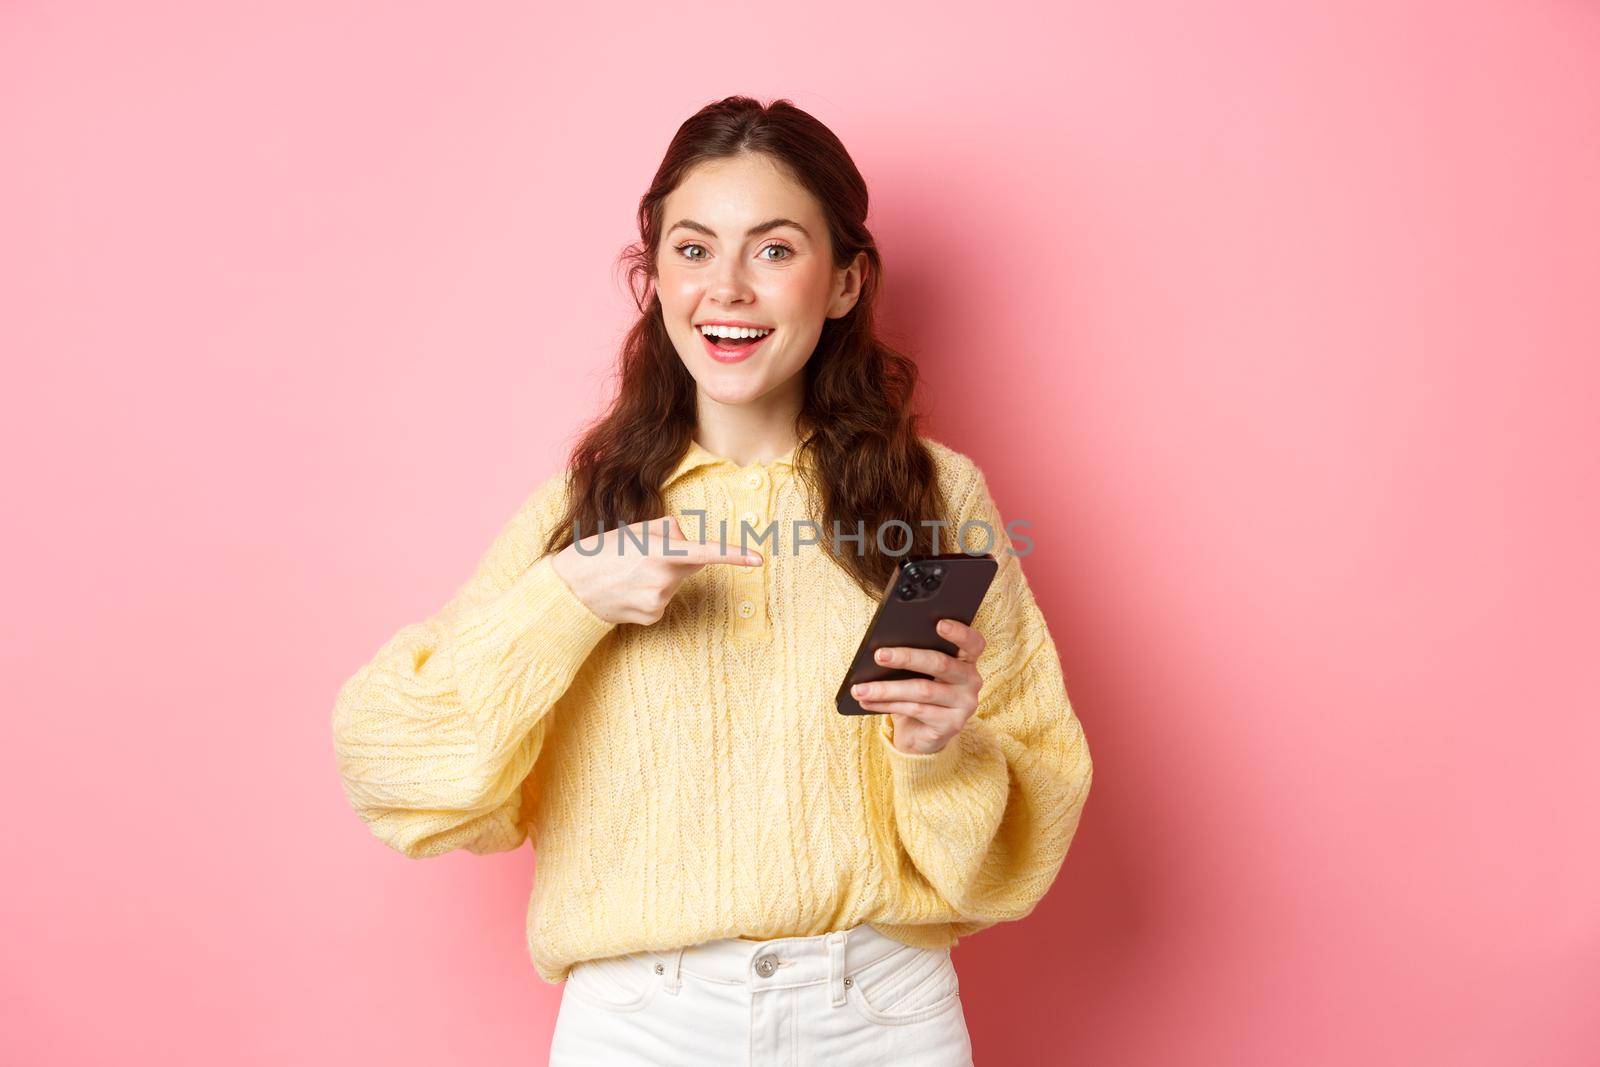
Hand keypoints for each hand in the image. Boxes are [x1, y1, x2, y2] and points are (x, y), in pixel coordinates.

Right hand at [550, 514, 761, 625]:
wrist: (570, 590)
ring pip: (674, 583)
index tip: (757, 559)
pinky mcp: (652, 617)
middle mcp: (663, 579)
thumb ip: (667, 531)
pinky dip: (650, 594)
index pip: (705, 553)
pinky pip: (663, 600)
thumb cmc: (600, 552)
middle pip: (688, 564)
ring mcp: (658, 602)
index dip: (733, 555)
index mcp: (659, 552)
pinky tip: (628, 592)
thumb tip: (687, 543)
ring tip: (628, 574)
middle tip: (639, 555)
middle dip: (674, 557)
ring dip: (659, 576)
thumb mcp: (632, 530)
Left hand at [852, 618, 985, 754]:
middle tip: (879, 655)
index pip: (973, 643)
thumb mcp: (920, 673)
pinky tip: (868, 701)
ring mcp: (964, 704)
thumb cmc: (918, 694)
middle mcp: (971, 681)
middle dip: (906, 658)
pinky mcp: (952, 725)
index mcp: (967, 660)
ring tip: (860, 688)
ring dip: (886, 689)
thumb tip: (884, 648)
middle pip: (940, 664)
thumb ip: (916, 658)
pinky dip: (887, 705)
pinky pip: (916, 710)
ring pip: (922, 691)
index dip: (960, 632)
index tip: (939, 623)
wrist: (922, 734)